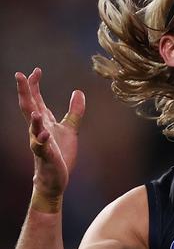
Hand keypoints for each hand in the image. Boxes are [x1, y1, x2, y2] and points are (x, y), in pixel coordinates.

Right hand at [16, 68, 84, 210]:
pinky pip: (41, 146)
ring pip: (32, 127)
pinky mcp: (46, 155)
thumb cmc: (60, 153)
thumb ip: (74, 111)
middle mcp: (38, 130)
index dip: (34, 86)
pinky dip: (42, 139)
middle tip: (20, 76)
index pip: (36, 100)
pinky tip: (45, 133)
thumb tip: (78, 91)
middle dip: (24, 92)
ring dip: (32, 116)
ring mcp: (40, 142)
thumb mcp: (70, 128)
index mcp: (44, 122)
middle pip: (29, 108)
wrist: (55, 178)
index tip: (35, 70)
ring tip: (34, 105)